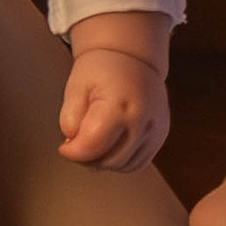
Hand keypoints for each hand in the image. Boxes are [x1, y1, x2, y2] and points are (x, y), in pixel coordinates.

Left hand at [57, 47, 169, 170]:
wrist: (134, 58)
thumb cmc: (102, 70)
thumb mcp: (76, 87)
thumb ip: (69, 118)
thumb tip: (73, 146)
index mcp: (120, 105)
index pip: (92, 147)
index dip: (73, 152)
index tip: (65, 145)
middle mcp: (143, 121)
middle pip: (108, 161)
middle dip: (86, 158)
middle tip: (76, 142)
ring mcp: (155, 131)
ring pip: (122, 166)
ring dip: (102, 161)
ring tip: (93, 139)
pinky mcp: (160, 137)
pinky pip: (136, 163)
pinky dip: (119, 160)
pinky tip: (110, 143)